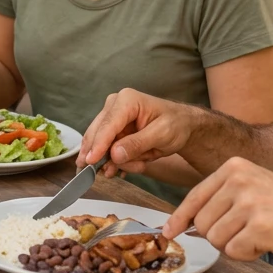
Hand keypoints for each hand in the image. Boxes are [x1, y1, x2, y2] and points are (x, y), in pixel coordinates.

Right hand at [77, 89, 194, 176]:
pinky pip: (106, 149)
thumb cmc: (176, 125)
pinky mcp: (112, 129)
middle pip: (98, 134)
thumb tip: (114, 154)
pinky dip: (117, 160)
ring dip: (116, 160)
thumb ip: (137, 144)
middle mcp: (115, 105)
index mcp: (127, 100)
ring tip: (138, 165)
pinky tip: (131, 165)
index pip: (108, 125)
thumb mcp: (162, 135)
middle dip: (107, 156)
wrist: (182, 126)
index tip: (90, 161)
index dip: (98, 144)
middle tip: (111, 173)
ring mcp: (112, 117)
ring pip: (100, 144)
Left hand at [163, 157, 272, 261]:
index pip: (194, 197)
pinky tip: (268, 242)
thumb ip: (223, 200)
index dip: (179, 218)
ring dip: (235, 245)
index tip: (169, 231)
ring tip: (261, 234)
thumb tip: (187, 224)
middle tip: (249, 231)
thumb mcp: (255, 188)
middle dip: (220, 235)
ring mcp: (248, 202)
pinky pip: (233, 251)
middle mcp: (238, 180)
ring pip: (214, 239)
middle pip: (201, 222)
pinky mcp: (258, 226)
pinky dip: (248, 254)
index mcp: (234, 167)